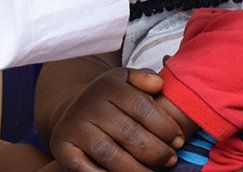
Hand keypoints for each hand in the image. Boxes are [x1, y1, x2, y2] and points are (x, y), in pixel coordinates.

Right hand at [49, 67, 182, 171]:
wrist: (73, 114)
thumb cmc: (111, 102)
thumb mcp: (126, 83)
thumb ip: (144, 79)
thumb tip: (158, 84)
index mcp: (108, 86)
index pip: (143, 108)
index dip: (165, 127)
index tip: (179, 141)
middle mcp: (89, 106)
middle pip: (129, 134)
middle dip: (156, 151)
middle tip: (170, 160)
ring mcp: (74, 129)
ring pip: (111, 155)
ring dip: (138, 170)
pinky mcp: (63, 151)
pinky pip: (89, 171)